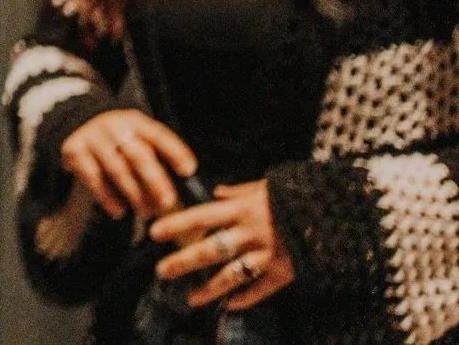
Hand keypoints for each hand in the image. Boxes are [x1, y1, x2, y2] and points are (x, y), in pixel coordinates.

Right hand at [61, 109, 198, 220]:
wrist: (77, 123)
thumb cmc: (119, 139)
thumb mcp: (138, 136)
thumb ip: (158, 155)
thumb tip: (185, 185)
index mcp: (135, 121)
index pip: (158, 135)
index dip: (175, 152)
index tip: (189, 171)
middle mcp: (113, 126)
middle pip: (138, 155)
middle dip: (155, 181)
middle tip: (168, 203)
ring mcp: (93, 138)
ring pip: (117, 169)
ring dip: (134, 194)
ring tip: (146, 212)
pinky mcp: (74, 151)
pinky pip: (93, 178)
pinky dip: (107, 197)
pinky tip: (119, 211)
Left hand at [152, 180, 295, 310]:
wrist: (337, 213)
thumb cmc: (298, 195)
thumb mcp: (266, 186)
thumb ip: (238, 191)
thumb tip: (216, 191)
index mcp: (242, 209)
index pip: (201, 216)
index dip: (176, 224)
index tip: (153, 233)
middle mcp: (250, 232)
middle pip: (210, 249)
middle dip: (184, 261)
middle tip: (161, 271)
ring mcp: (268, 254)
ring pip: (232, 274)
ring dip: (209, 288)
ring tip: (189, 298)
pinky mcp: (286, 271)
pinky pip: (262, 289)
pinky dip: (246, 298)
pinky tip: (230, 306)